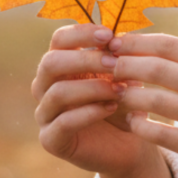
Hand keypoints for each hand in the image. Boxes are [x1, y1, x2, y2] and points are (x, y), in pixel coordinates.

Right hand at [32, 24, 174, 177]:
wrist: (132, 144)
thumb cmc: (126, 102)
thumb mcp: (125, 74)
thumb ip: (118, 55)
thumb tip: (118, 35)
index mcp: (61, 64)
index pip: (59, 39)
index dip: (81, 33)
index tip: (110, 35)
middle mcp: (45, 86)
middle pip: (51, 63)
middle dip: (85, 60)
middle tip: (115, 63)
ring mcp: (45, 114)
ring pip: (56, 92)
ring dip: (92, 87)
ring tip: (120, 89)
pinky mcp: (51, 140)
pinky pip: (62, 123)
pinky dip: (89, 113)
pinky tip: (111, 108)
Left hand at [108, 32, 177, 177]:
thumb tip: (147, 46)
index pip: (168, 45)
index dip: (135, 42)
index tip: (114, 43)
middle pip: (156, 69)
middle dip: (124, 66)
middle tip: (104, 67)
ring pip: (154, 101)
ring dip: (127, 96)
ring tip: (115, 94)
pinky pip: (161, 134)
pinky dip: (140, 126)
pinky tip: (132, 121)